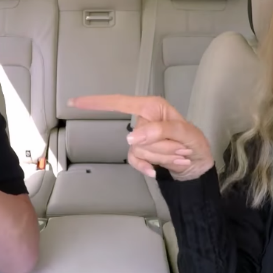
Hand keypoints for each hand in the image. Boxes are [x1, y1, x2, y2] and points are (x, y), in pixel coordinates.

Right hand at [69, 95, 212, 180]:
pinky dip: (146, 166)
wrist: (198, 166)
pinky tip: (156, 170)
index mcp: (152, 107)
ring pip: (137, 150)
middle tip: (181, 149)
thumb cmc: (195, 144)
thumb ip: (161, 131)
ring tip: (178, 155)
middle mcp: (143, 119)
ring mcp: (139, 138)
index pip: (120, 102)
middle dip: (162, 146)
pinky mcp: (139, 153)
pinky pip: (134, 160)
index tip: (74, 102)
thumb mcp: (186, 135)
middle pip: (137, 136)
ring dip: (161, 156)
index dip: (97, 102)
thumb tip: (130, 137)